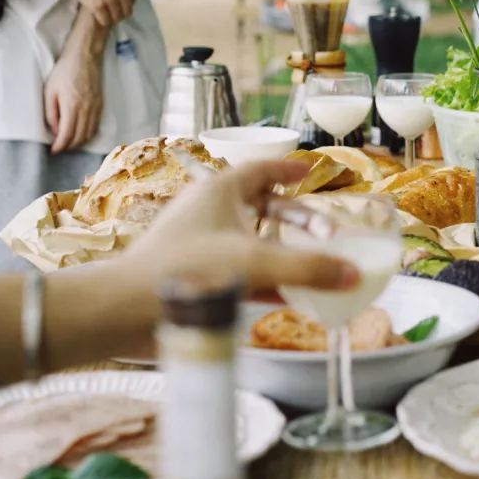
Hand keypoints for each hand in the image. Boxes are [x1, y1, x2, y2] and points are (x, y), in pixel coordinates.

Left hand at [44, 43, 102, 153]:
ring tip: (68, 144)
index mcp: (72, 106)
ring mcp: (96, 108)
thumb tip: (54, 130)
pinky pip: (95, 126)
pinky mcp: (101, 106)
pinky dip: (87, 135)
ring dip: (79, 143)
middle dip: (68, 147)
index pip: (67, 135)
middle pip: (79, 138)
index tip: (52, 151)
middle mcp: (87, 110)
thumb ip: (51, 113)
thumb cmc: (64, 71)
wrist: (85, 57)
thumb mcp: (50, 91)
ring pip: (89, 134)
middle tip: (59, 149)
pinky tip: (80, 135)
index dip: (59, 146)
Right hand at [52, 0, 135, 25]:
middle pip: (127, 10)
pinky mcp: (96, 4)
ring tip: (105, 15)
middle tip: (111, 12)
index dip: (125, 2)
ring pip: (117, 17)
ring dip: (112, 18)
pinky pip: (106, 20)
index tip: (117, 3)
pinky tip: (98, 17)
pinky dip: (103, 21)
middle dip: (120, 13)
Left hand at [119, 161, 359, 293]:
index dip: (288, 169)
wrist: (124, 309)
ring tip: (312, 264)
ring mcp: (200, 243)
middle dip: (298, 219)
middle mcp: (209, 211)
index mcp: (220, 191)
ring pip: (251, 238)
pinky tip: (286, 296)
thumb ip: (309, 269)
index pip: (262, 169)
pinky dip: (264, 276)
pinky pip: (238, 267)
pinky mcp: (194, 274)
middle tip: (328, 234)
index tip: (309, 171)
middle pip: (262, 205)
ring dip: (283, 250)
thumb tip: (353, 275)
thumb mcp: (257, 264)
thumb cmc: (188, 270)